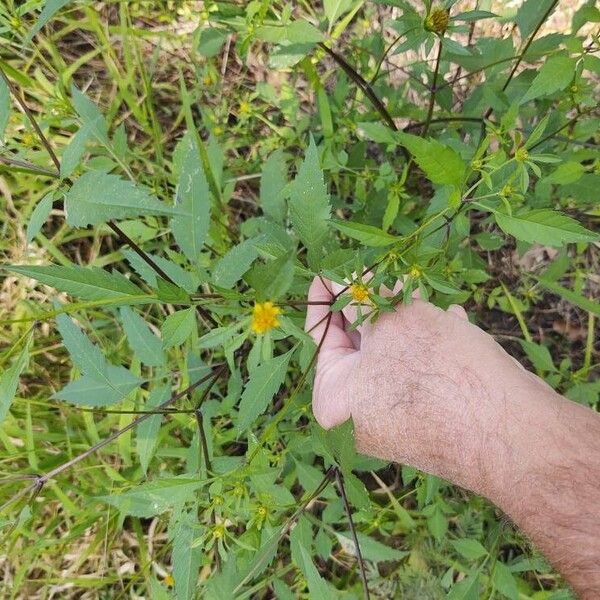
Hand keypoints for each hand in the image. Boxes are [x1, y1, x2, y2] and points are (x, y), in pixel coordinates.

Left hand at [304, 276, 545, 496]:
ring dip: (410, 320)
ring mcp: (394, 421)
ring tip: (424, 297)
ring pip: (395, 353)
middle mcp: (358, 416)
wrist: (513, 434)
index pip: (321, 334)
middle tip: (385, 274)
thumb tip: (339, 280)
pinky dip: (431, 344)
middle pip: (361, 342)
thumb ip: (361, 299)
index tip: (326, 270)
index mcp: (334, 400)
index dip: (325, 295)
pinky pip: (419, 371)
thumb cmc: (439, 372)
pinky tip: (452, 319)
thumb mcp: (393, 322)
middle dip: (378, 305)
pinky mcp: (428, 420)